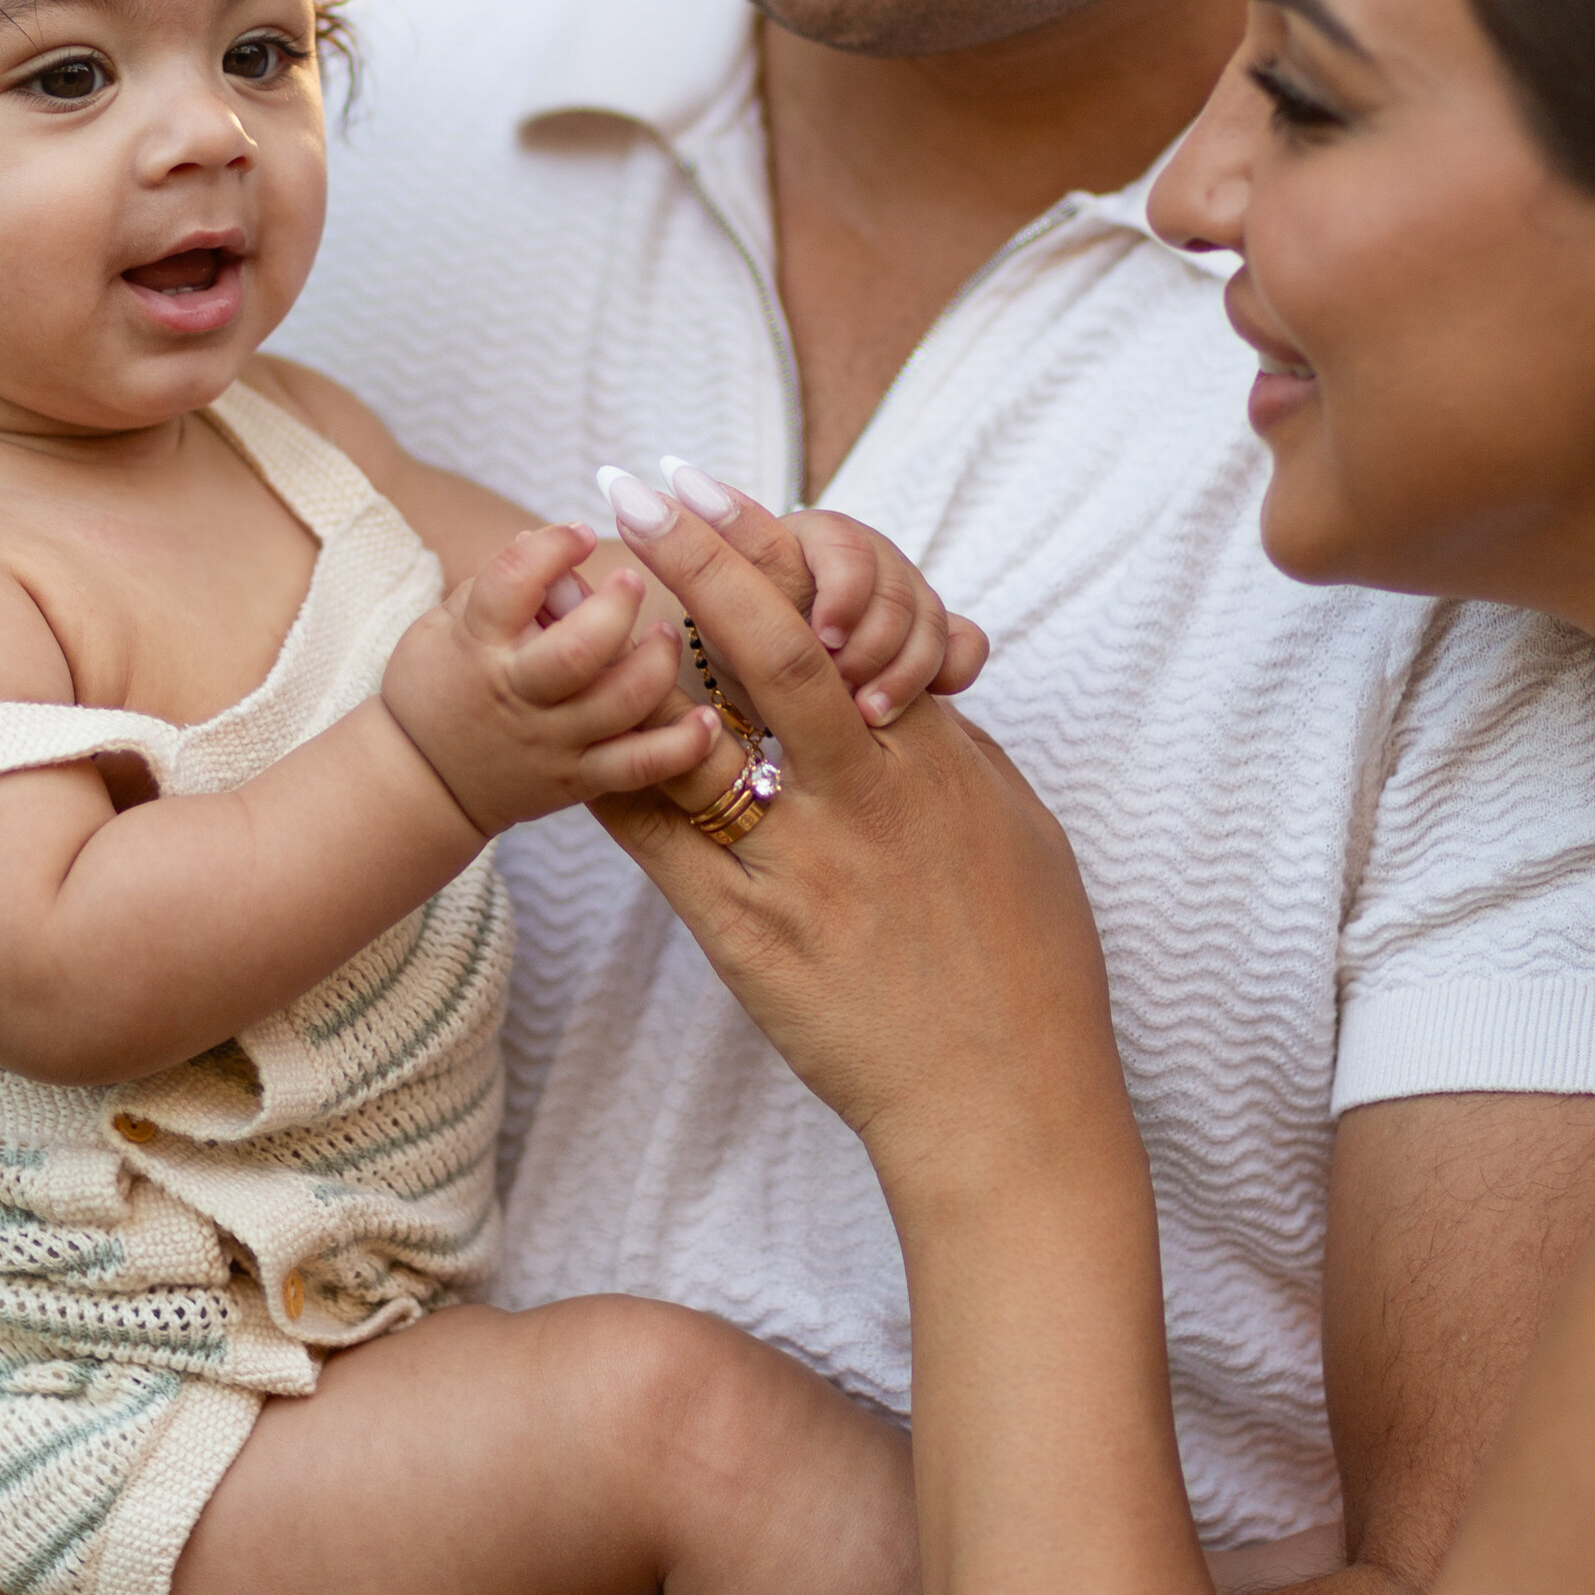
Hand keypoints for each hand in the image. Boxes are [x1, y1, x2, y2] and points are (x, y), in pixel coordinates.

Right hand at [380, 519, 722, 837]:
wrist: (423, 783)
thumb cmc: (436, 686)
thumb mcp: (443, 625)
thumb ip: (497, 583)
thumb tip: (546, 537)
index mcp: (476, 645)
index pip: (512, 585)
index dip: (550, 549)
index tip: (577, 532)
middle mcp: (519, 694)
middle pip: (579, 650)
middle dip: (617, 607)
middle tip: (631, 580)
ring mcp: (555, 740)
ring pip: (622, 703)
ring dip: (657, 662)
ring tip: (667, 635)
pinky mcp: (582, 778)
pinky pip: (641, 766)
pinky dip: (683, 744)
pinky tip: (709, 719)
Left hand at [588, 504, 1123, 1167]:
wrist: (1006, 1103)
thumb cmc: (1032, 971)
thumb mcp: (1019, 830)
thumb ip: (955, 752)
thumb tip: (919, 691)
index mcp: (933, 758)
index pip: (844, 625)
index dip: (769, 549)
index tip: (709, 493)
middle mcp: (863, 795)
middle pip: (772, 648)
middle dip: (698, 557)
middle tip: (632, 490)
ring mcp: (802, 863)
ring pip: (701, 734)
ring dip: (632, 657)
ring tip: (571, 594)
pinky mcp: (750, 935)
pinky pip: (662, 842)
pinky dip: (612, 776)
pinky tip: (562, 728)